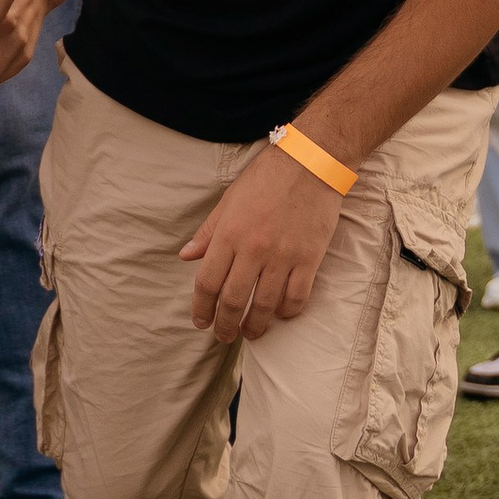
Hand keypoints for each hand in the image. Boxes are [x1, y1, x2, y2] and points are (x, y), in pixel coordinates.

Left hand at [180, 144, 344, 343]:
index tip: (201, 321)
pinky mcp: (309, 259)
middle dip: (225, 325)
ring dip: (255, 326)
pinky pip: (296, 298)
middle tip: (224, 336)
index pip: (207, 282)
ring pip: (265, 306)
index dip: (201, 308)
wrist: (311, 162)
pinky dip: (286, 313)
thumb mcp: (230, 200)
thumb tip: (186, 256)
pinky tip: (280, 315)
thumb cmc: (267, 177)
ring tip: (250, 333)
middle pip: (233, 301)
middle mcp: (253, 249)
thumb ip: (209, 232)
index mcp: (229, 234)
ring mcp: (283, 256)